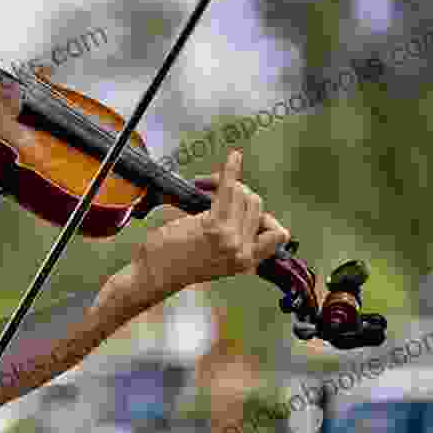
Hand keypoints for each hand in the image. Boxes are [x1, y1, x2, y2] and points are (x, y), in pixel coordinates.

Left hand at [137, 149, 290, 290]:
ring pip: (243, 195)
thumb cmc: (178, 262)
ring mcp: (230, 240)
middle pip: (255, 206)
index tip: (247, 208)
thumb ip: (237, 243)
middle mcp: (243, 252)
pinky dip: (230, 171)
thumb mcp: (217, 260)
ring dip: (227, 183)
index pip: (277, 234)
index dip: (264, 217)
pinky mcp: (214, 226)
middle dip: (238, 192)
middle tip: (214, 191)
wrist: (155, 274)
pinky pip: (228, 190)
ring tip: (208, 185)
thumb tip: (254, 212)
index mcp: (247, 262)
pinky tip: (233, 158)